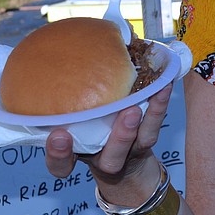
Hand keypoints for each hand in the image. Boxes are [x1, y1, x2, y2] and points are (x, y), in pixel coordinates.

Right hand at [45, 84, 172, 182]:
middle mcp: (105, 156)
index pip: (62, 164)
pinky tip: (162, 85)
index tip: (58, 136)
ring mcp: (129, 149)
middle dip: (116, 138)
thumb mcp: (71, 123)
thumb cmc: (90, 132)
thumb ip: (61, 102)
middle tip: (123, 115)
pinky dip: (159, 105)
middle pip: (110, 156)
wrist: (126, 164)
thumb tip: (52, 50)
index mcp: (79, 154)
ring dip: (142, 122)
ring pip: (138, 141)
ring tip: (141, 104)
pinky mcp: (146, 138)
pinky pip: (155, 124)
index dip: (59, 154)